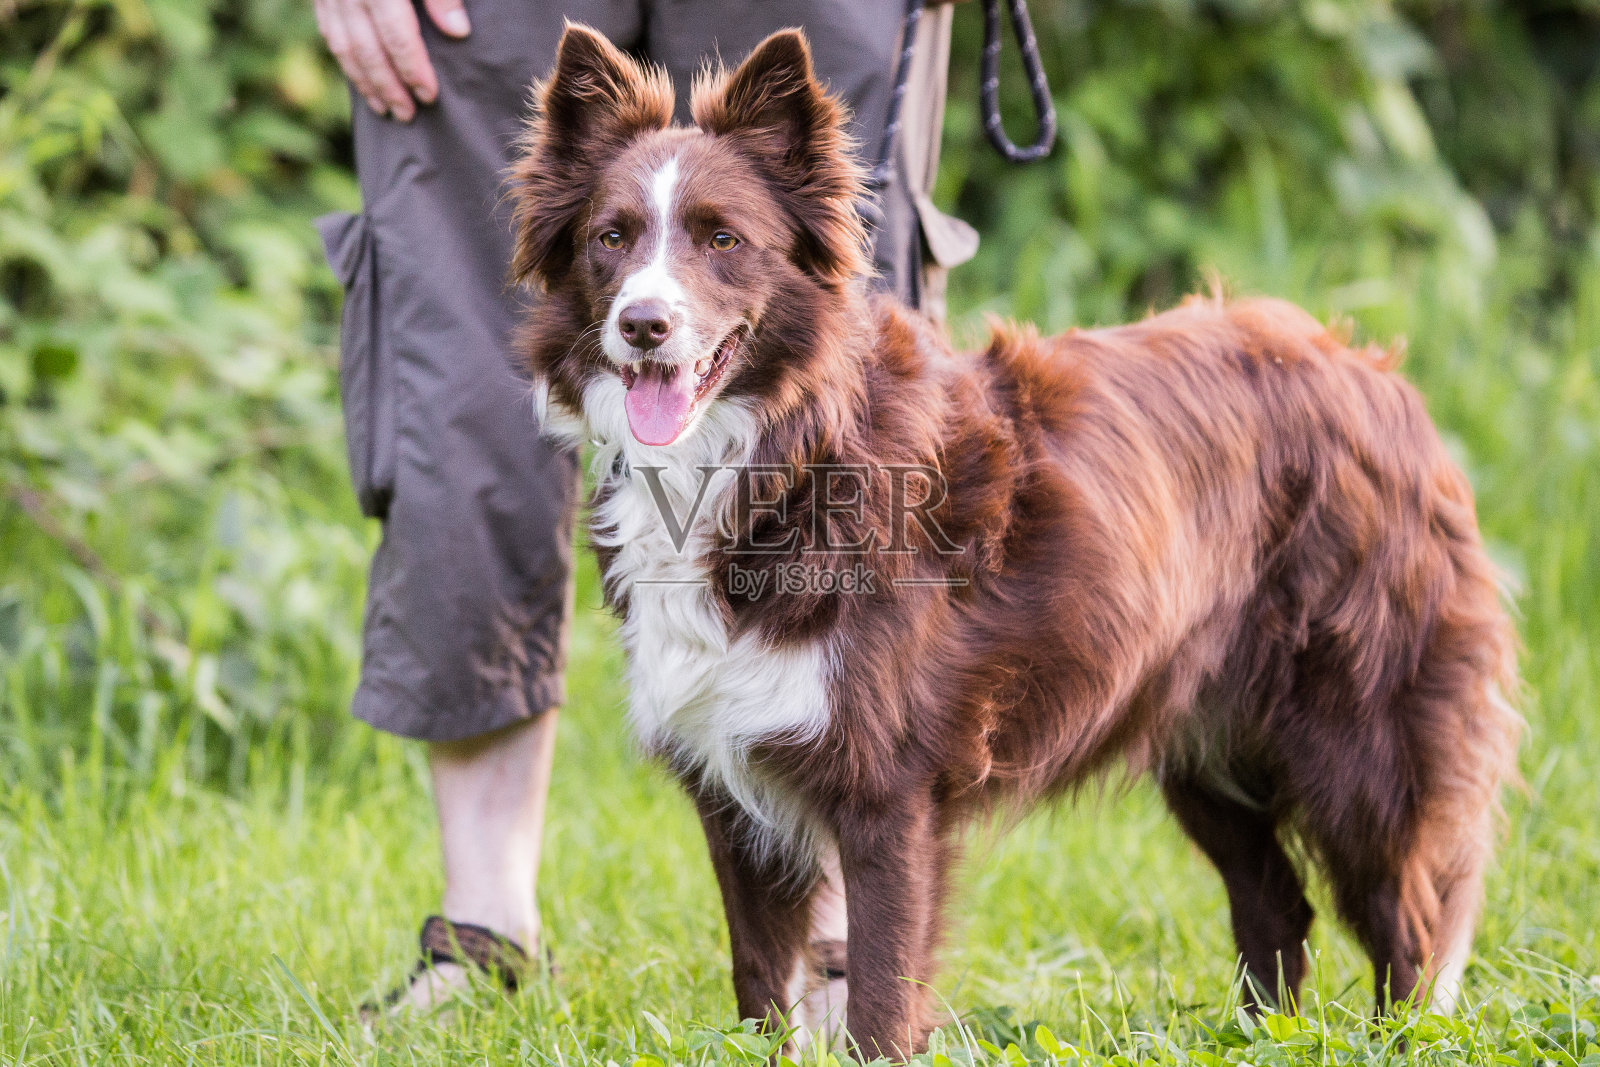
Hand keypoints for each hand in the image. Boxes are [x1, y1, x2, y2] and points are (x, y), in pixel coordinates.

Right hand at [313, 0, 469, 121]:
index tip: (429, 96)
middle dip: (389, 88)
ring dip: (364, 83)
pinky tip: (359, 78)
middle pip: (369, 52)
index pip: (398, 39)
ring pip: (344, 48)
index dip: (414, 71)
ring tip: (383, 108)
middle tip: (407, 116)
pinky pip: (329, 33)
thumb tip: (458, 32)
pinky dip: (345, 60)